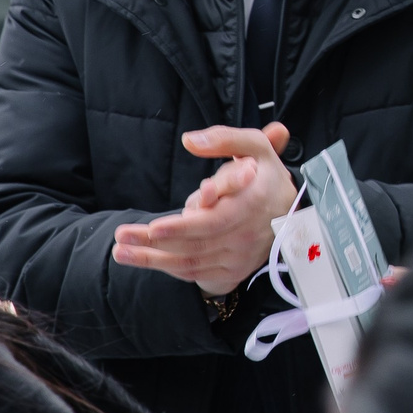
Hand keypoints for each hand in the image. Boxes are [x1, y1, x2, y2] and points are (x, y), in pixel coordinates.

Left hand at [114, 122, 294, 297]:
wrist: (293, 213)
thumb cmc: (265, 175)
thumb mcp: (255, 146)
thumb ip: (224, 139)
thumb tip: (190, 141)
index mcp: (251, 204)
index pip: (214, 221)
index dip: (183, 227)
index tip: (154, 227)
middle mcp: (246, 236)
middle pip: (195, 244)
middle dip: (154, 244)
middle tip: (121, 236)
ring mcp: (239, 258)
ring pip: (191, 262)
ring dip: (152, 260)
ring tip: (120, 251)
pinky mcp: (232, 271)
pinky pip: (196, 274)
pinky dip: (169, 268)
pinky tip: (145, 259)